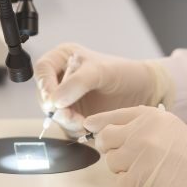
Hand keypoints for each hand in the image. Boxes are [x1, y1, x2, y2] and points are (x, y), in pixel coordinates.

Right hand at [33, 43, 170, 133]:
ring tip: (82, 121)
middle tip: (69, 115)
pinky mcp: (75, 114)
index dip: (44, 85)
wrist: (143, 91)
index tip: (53, 100)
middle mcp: (61, 78)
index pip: (42, 70)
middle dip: (56, 108)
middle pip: (44, 94)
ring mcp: (67, 97)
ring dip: (66, 120)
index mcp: (63, 58)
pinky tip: (86, 125)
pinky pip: (66, 124)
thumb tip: (55, 100)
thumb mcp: (100, 71)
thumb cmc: (124, 72)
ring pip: (54, 113)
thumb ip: (78, 82)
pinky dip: (74, 127)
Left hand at [86, 106, 186, 186]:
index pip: (111, 117)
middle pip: (105, 139)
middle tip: (127, 155)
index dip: (98, 123)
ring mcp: (137, 155)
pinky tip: (151, 179)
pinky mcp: (137, 178)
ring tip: (148, 168)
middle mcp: (139, 132)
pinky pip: (121, 182)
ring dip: (124, 168)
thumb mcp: (168, 125)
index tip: (89, 127)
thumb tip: (105, 128)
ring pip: (111, 162)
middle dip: (111, 148)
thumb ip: (140, 123)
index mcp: (148, 116)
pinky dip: (132, 184)